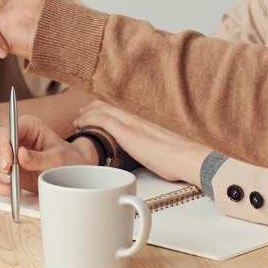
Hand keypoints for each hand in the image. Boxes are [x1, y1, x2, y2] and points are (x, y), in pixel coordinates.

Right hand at [0, 114, 90, 195]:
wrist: (71, 175)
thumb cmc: (68, 161)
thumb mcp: (59, 159)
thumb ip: (40, 158)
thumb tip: (20, 155)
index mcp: (26, 126)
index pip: (3, 131)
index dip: (2, 147)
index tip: (8, 165)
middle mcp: (12, 136)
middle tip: (4, 172)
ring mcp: (5, 151)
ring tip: (11, 182)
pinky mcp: (3, 168)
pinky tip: (10, 189)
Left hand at [74, 99, 207, 184]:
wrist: (190, 159)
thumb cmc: (181, 160)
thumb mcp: (164, 151)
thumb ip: (152, 149)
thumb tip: (150, 159)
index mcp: (146, 122)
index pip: (121, 110)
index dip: (106, 109)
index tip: (96, 114)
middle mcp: (138, 119)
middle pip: (109, 106)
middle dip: (93, 109)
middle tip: (81, 115)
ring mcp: (132, 124)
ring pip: (103, 110)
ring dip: (87, 113)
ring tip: (77, 120)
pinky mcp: (127, 133)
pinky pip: (102, 120)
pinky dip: (88, 120)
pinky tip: (80, 124)